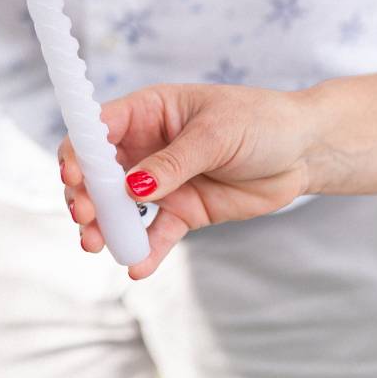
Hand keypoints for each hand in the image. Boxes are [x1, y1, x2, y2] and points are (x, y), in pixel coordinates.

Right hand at [59, 84, 311, 279]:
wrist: (303, 151)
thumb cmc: (259, 122)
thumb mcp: (216, 134)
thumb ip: (174, 161)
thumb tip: (134, 186)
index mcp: (148, 111)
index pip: (99, 128)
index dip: (79, 149)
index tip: (73, 175)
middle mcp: (147, 145)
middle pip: (100, 171)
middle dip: (86, 194)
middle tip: (86, 216)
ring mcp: (163, 181)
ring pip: (121, 206)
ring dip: (105, 225)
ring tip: (97, 245)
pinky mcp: (184, 211)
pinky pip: (156, 233)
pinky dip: (144, 250)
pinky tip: (137, 267)